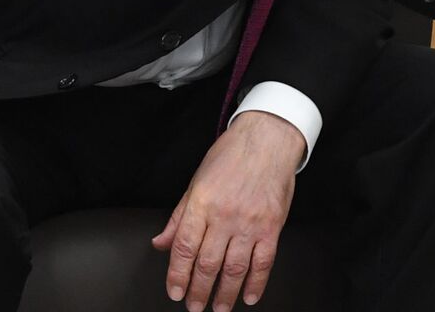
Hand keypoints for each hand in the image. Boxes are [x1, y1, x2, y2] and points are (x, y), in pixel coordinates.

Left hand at [151, 111, 302, 310]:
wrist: (268, 139)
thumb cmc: (231, 155)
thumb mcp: (196, 182)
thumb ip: (179, 216)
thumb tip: (161, 243)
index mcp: (201, 204)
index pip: (183, 248)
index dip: (177, 275)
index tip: (174, 292)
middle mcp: (224, 215)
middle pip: (207, 263)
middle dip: (199, 290)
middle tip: (194, 306)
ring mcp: (250, 222)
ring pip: (235, 268)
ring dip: (225, 293)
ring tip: (218, 308)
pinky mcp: (273, 225)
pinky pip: (264, 261)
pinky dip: (257, 283)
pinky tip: (250, 296)